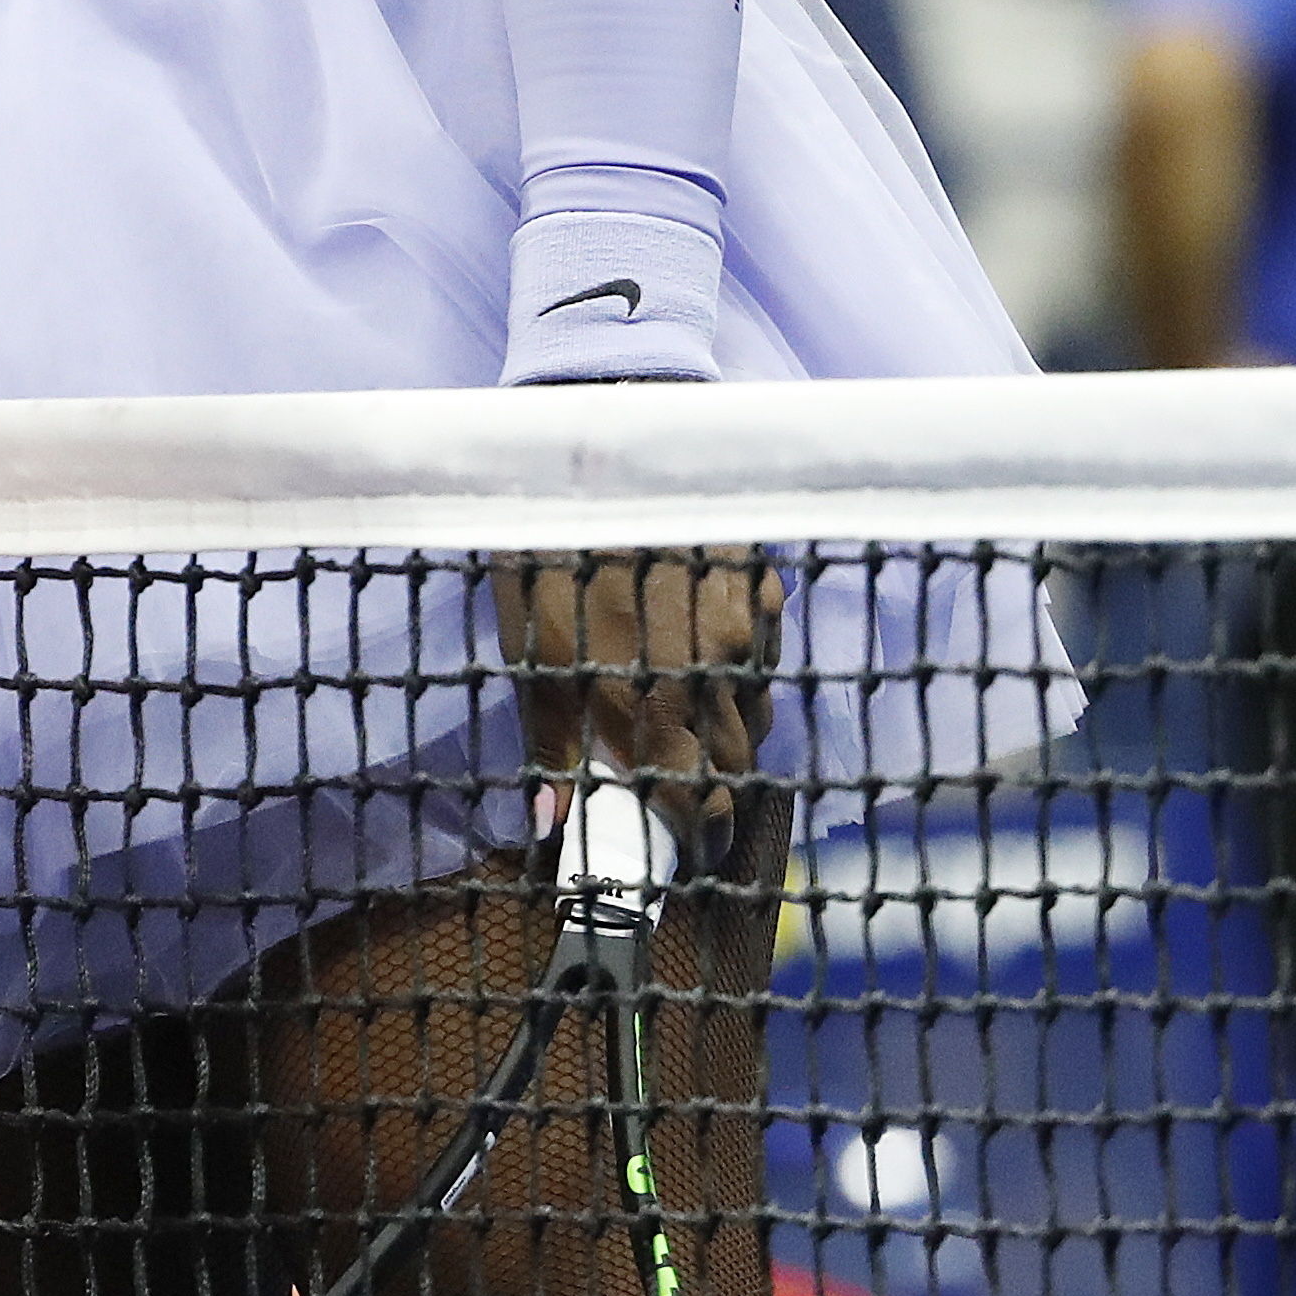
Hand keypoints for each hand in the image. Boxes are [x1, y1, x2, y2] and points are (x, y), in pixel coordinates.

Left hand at [501, 549, 786, 856]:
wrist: (594, 454)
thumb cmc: (544, 558)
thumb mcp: (529, 651)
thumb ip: (551, 740)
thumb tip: (550, 823)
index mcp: (648, 702)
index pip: (700, 802)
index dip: (695, 832)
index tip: (684, 841)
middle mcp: (712, 676)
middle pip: (735, 762)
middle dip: (708, 777)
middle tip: (675, 768)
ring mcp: (746, 629)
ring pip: (756, 709)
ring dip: (728, 721)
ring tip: (686, 702)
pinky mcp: (762, 586)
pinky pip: (766, 653)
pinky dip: (742, 664)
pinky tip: (704, 643)